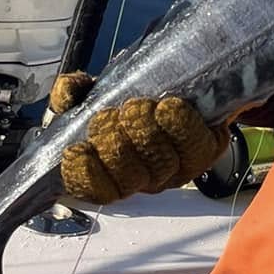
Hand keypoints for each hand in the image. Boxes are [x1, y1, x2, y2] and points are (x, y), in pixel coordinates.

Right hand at [50, 71, 228, 203]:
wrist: (182, 83)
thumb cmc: (130, 94)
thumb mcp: (94, 92)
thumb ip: (73, 93)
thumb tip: (67, 94)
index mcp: (111, 170)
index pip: (96, 190)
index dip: (86, 175)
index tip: (77, 149)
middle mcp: (144, 176)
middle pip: (129, 178)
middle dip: (115, 146)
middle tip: (113, 116)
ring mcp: (176, 167)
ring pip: (161, 165)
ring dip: (146, 135)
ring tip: (138, 107)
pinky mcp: (206, 151)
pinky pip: (196, 147)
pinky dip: (181, 127)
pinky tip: (169, 107)